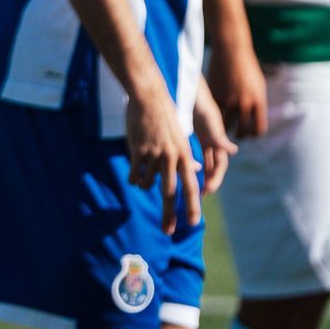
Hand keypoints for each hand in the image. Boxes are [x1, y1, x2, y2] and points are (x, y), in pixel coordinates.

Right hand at [125, 86, 200, 235]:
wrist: (149, 97)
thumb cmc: (165, 116)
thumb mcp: (181, 136)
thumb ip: (186, 156)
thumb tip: (196, 170)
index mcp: (185, 155)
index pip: (191, 187)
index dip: (192, 206)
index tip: (193, 223)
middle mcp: (172, 157)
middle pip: (170, 193)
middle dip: (169, 215)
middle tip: (168, 231)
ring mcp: (154, 154)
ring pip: (147, 183)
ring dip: (144, 183)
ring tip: (144, 169)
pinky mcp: (138, 150)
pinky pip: (135, 175)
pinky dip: (134, 177)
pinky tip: (134, 171)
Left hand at [192, 79, 237, 195]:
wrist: (190, 89)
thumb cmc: (202, 105)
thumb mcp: (211, 122)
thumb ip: (221, 137)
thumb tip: (234, 150)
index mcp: (219, 142)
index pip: (220, 167)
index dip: (215, 180)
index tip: (206, 191)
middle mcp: (213, 143)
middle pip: (213, 167)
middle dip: (207, 181)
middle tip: (198, 196)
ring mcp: (204, 139)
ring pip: (204, 162)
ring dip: (199, 175)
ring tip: (190, 188)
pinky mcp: (194, 134)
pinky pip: (194, 152)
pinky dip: (190, 162)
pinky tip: (181, 171)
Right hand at [207, 40, 267, 138]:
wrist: (232, 51)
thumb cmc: (247, 67)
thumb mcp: (258, 85)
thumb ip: (257, 102)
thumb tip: (254, 118)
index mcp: (259, 101)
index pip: (258, 128)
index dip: (254, 134)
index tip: (250, 134)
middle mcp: (245, 103)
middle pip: (242, 130)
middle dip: (240, 134)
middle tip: (236, 134)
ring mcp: (229, 100)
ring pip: (227, 124)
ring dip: (226, 128)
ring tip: (225, 127)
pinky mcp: (216, 95)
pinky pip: (216, 112)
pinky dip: (216, 116)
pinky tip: (215, 115)